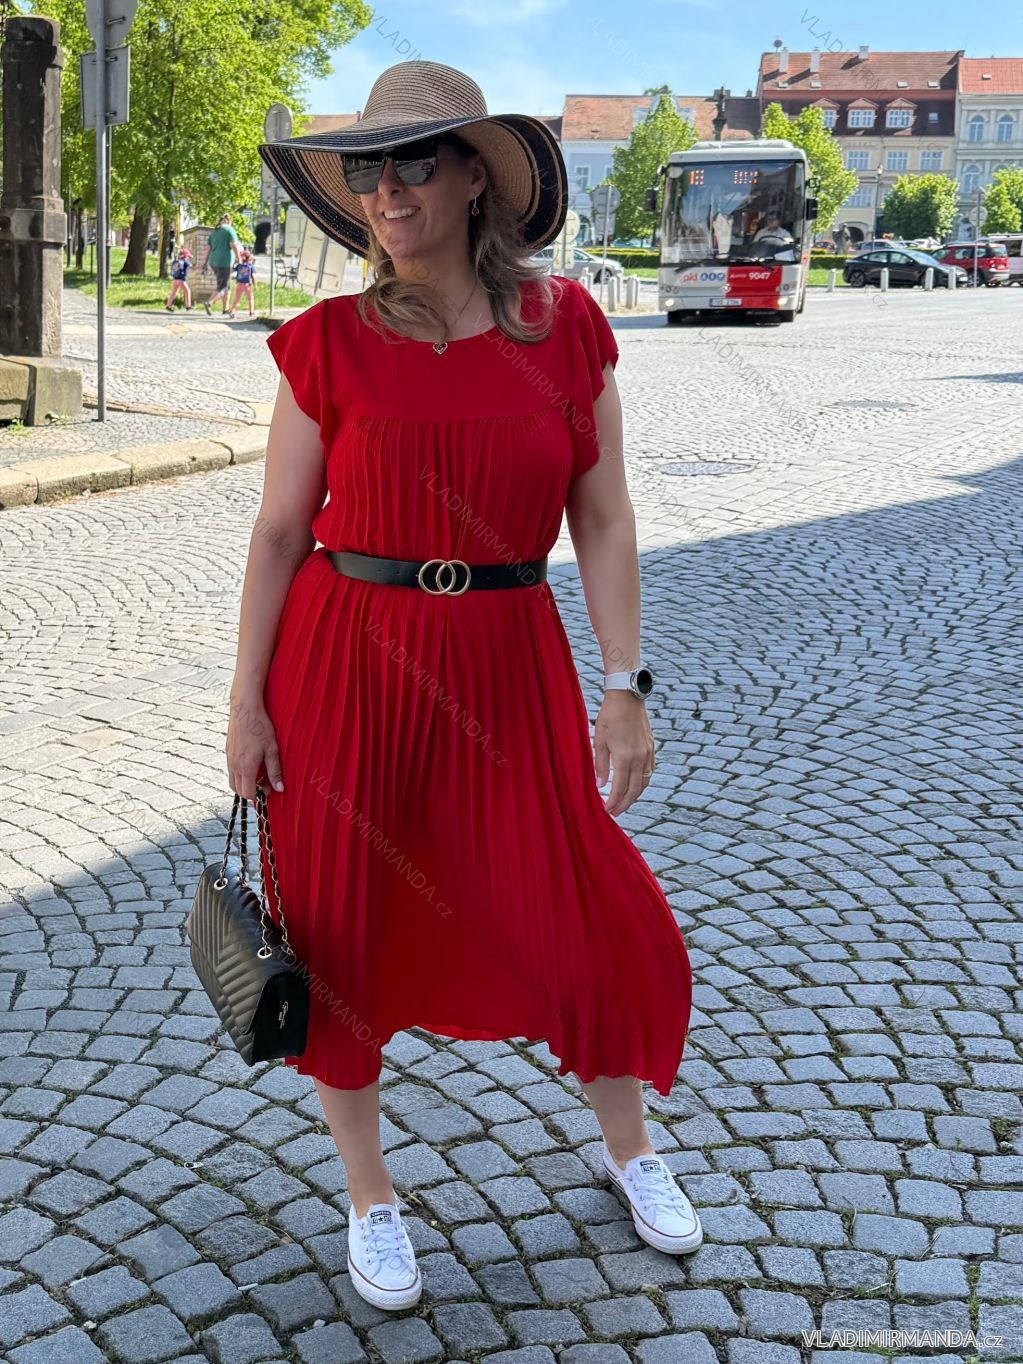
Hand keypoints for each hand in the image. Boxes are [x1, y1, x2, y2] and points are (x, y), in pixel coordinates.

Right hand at [227, 691, 283, 798]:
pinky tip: (253, 762)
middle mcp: (234, 766)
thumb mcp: (272, 749)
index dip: (259, 796)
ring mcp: (229, 759)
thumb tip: (279, 789)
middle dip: (252, 792)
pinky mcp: (228, 752)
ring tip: (260, 772)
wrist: (244, 709)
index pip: (248, 794)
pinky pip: (232, 771)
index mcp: (246, 767)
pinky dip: (241, 773)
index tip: (270, 791)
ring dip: (246, 783)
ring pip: (234, 781)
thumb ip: (275, 771)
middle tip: (266, 783)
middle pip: (239, 791)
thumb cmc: (260, 727)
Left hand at [593, 691, 654, 815]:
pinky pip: (649, 772)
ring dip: (635, 796)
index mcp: (624, 758)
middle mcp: (639, 758)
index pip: (620, 789)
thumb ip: (600, 765)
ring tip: (624, 803)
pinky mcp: (652, 748)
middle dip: (624, 804)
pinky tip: (635, 786)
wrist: (628, 697)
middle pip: (634, 790)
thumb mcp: (599, 741)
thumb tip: (600, 786)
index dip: (614, 802)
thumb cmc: (609, 717)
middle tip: (615, 813)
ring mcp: (648, 754)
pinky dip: (642, 783)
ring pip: (644, 783)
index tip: (607, 811)